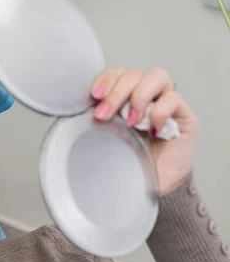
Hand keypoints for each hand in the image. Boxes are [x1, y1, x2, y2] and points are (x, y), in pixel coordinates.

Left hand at [91, 68, 197, 194]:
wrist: (151, 188)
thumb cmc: (128, 163)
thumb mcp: (105, 140)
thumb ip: (97, 122)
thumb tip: (78, 113)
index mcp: (125, 99)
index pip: (117, 74)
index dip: (106, 79)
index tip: (93, 95)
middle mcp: (147, 97)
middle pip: (133, 74)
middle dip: (116, 92)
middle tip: (104, 115)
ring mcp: (167, 104)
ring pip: (157, 76)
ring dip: (138, 97)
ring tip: (130, 122)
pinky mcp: (184, 117)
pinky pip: (173, 99)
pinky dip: (159, 112)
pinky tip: (151, 131)